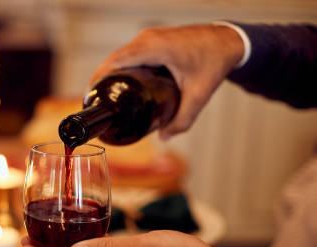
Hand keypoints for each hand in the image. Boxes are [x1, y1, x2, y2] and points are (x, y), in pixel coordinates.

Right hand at [90, 25, 244, 138]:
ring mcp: (148, 37)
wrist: (227, 41)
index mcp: (154, 48)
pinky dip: (120, 67)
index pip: (116, 62)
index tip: (90, 97)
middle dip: (101, 81)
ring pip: (119, 56)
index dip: (99, 78)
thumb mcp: (198, 95)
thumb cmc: (214, 62)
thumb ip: (183, 120)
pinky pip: (128, 53)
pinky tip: (118, 84)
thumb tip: (164, 138)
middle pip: (113, 60)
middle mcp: (147, 39)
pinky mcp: (150, 39)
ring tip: (103, 97)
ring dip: (109, 74)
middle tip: (95, 104)